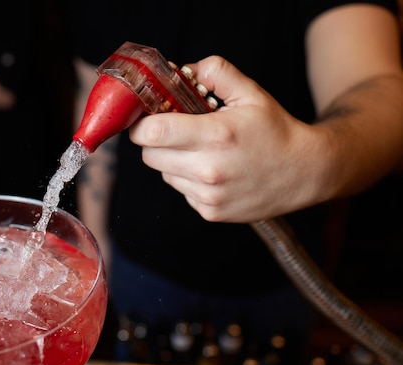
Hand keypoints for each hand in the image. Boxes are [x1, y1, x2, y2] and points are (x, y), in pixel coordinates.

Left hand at [129, 55, 323, 222]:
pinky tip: (212, 170)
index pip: (153, 133)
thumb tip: (182, 71)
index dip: (140, 123)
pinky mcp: (210, 212)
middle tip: (174, 131)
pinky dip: (187, 179)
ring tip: (201, 151)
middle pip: (150, 156)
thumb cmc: (276, 131)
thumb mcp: (250, 93)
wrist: (305, 173)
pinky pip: (181, 191)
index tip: (145, 117)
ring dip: (172, 161)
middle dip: (155, 141)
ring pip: (164, 174)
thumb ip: (216, 73)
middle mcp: (209, 170)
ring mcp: (209, 195)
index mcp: (217, 135)